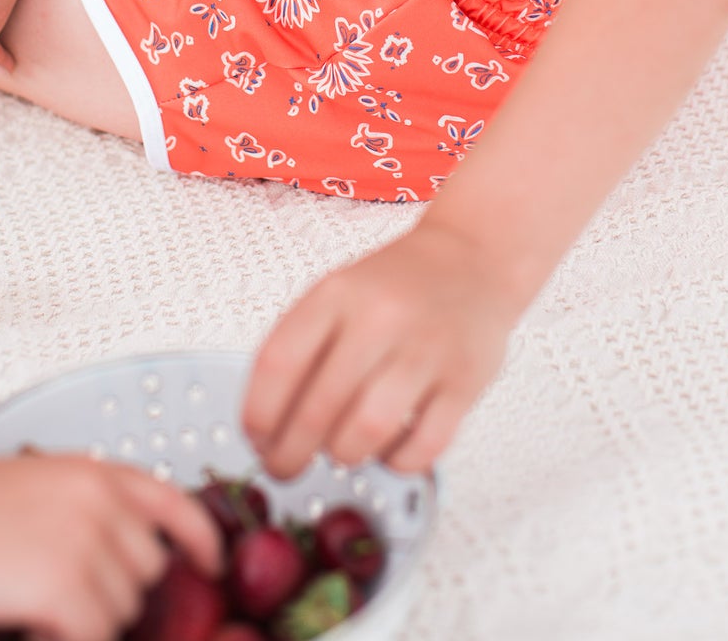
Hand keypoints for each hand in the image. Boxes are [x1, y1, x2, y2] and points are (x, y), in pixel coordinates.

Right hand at [0, 453, 223, 640]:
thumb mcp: (38, 487)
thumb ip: (86, 510)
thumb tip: (118, 556)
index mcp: (96, 472)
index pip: (175, 500)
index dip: (201, 538)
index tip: (212, 563)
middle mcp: (101, 501)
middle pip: (148, 568)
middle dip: (113, 593)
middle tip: (61, 597)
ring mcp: (88, 542)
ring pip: (122, 608)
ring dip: (84, 620)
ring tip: (34, 606)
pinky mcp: (67, 585)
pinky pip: (95, 635)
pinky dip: (66, 639)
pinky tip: (32, 626)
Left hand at [241, 221, 519, 479]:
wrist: (472, 259)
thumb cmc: (395, 287)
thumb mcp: (338, 293)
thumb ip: (300, 346)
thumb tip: (265, 426)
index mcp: (337, 293)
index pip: (278, 363)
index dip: (257, 414)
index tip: (255, 440)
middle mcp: (379, 317)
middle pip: (318, 408)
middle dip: (290, 454)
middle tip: (285, 468)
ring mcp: (426, 349)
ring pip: (368, 432)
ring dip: (344, 456)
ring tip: (342, 450)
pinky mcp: (465, 381)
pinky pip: (422, 447)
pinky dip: (397, 461)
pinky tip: (389, 449)